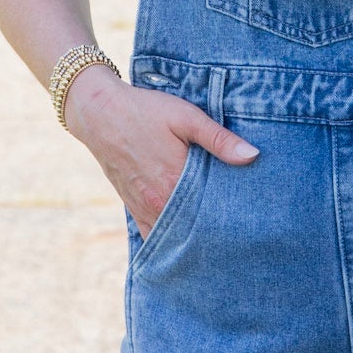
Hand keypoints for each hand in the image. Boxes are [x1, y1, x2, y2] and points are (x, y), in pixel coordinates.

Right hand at [63, 68, 258, 234]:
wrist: (99, 112)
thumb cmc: (145, 111)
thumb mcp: (186, 117)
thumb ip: (219, 139)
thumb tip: (253, 156)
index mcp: (176, 180)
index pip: (214, 209)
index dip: (234, 213)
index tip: (252, 214)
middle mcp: (159, 201)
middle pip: (196, 226)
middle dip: (218, 228)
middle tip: (242, 228)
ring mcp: (144, 208)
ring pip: (176, 234)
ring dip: (195, 235)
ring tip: (219, 236)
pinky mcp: (133, 208)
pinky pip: (154, 235)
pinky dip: (171, 239)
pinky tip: (187, 241)